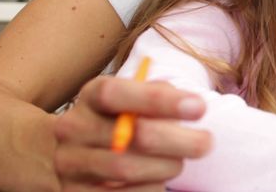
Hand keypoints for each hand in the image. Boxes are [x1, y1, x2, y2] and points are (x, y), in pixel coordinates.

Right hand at [52, 75, 211, 189]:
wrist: (85, 154)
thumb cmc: (126, 120)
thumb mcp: (137, 100)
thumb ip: (159, 95)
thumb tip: (189, 105)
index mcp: (91, 96)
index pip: (116, 93)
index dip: (159, 100)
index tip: (199, 107)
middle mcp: (73, 128)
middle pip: (131, 135)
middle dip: (179, 140)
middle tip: (206, 142)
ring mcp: (69, 164)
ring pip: (127, 169)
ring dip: (166, 167)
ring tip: (177, 163)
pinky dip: (150, 188)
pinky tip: (157, 179)